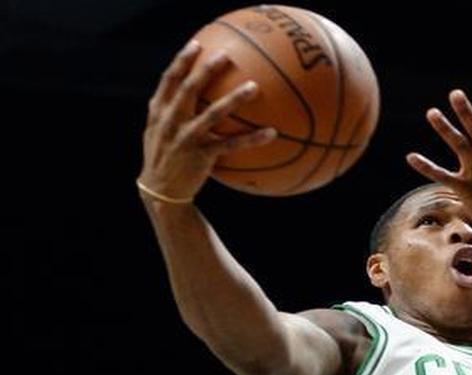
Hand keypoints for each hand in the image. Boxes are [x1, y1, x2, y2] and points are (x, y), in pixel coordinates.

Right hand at [138, 40, 275, 202]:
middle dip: (207, 70)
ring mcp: (185, 138)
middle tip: (226, 55)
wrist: (161, 192)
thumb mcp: (160, 131)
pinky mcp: (200, 156)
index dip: (182, 61)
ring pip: (212, 114)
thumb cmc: (165, 157)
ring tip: (254, 87)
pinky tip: (272, 133)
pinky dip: (252, 139)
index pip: (169, 80)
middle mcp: (170, 121)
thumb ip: (172, 111)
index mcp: (159, 112)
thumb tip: (191, 91)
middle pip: (189, 89)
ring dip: (234, 99)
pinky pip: (231, 145)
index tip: (197, 45)